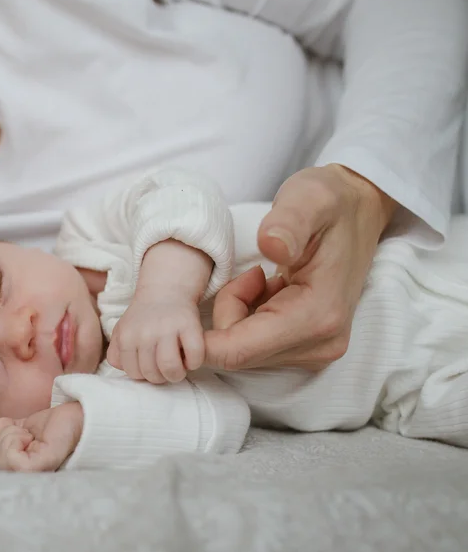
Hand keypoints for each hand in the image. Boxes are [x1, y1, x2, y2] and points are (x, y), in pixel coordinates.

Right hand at [0, 402, 83, 471]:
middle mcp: (30, 473)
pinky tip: (30, 437)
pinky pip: (13, 460)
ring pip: (3, 459)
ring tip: (30, 434)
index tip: (21, 432)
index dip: (3, 441)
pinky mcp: (41, 466)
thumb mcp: (28, 425)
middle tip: (27, 432)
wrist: (79, 416)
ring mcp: (35, 472)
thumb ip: (12, 428)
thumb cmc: (59, 424)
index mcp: (25, 464)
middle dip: (6, 437)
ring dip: (11, 437)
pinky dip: (15, 442)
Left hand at [106, 294, 204, 383]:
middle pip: (152, 374)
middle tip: (166, 367)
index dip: (144, 375)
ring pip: (170, 368)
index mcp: (126, 336)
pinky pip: (194, 356)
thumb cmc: (143, 317)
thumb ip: (116, 351)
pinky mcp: (189, 324)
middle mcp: (145, 333)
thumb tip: (122, 368)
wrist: (164, 290)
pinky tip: (191, 357)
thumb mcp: (122, 330)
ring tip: (179, 366)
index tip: (152, 366)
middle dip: (161, 377)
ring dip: (177, 374)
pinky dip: (195, 363)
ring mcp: (167, 328)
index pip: (133, 373)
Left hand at [203, 164, 397, 370]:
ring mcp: (316, 349)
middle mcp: (321, 344)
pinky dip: (246, 318)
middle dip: (225, 314)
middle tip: (248, 273)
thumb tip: (272, 247)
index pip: (240, 351)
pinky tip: (266, 289)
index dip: (202, 339)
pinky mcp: (307, 346)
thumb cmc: (330, 202)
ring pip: (243, 351)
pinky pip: (254, 345)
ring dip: (236, 314)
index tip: (193, 300)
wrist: (358, 210)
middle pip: (237, 353)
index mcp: (319, 316)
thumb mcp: (308, 198)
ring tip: (260, 277)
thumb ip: (288, 221)